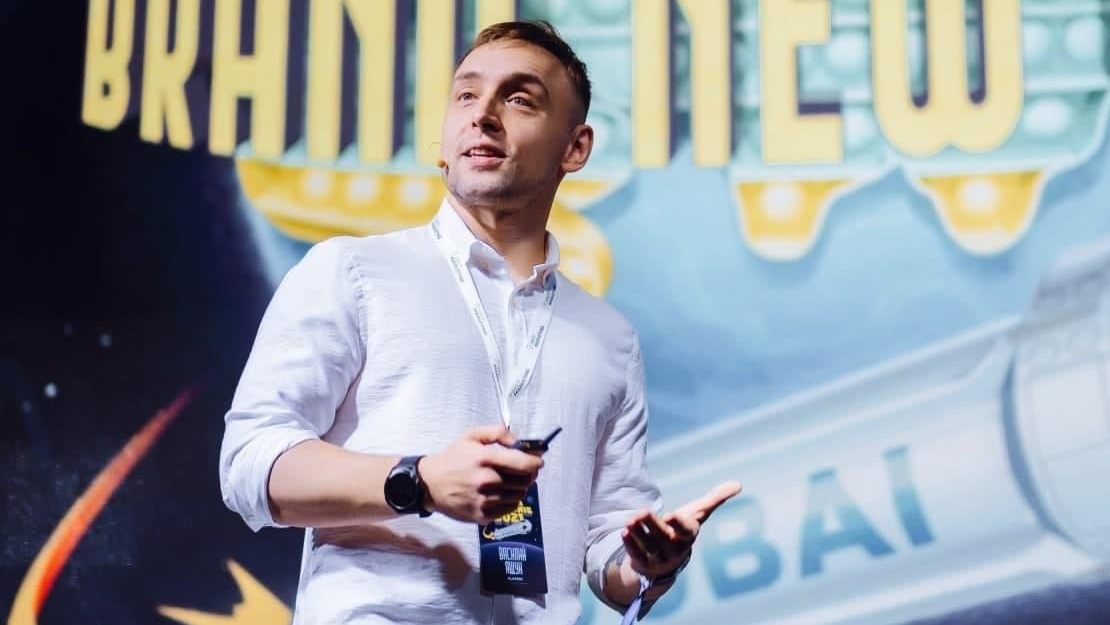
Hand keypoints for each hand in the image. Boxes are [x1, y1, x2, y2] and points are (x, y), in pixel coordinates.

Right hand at [419, 425, 543, 523]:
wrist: (429, 484)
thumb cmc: (452, 459)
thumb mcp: (471, 436)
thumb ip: (497, 432)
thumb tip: (517, 440)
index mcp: (485, 459)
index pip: (523, 463)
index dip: (536, 462)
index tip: (538, 461)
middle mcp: (486, 481)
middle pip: (525, 481)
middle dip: (528, 475)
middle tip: (523, 470)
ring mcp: (484, 500)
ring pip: (519, 495)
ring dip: (519, 488)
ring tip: (508, 481)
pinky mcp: (482, 515)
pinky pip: (509, 509)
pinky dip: (510, 501)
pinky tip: (500, 493)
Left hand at [622, 481, 741, 577]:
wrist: (665, 560)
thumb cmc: (682, 530)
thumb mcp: (697, 514)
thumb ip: (715, 498)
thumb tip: (739, 484)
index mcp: (688, 535)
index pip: (686, 530)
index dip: (679, 524)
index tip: (672, 515)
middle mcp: (675, 549)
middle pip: (663, 538)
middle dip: (653, 525)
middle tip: (641, 512)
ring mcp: (659, 558)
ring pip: (648, 547)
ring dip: (638, 534)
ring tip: (630, 520)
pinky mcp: (644, 564)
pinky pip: (637, 555)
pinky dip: (631, 545)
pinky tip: (624, 532)